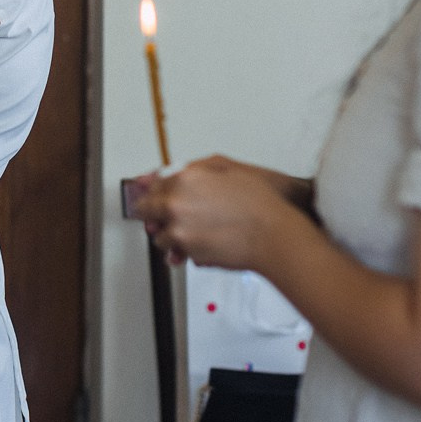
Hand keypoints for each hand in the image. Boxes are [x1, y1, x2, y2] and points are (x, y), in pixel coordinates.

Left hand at [132, 155, 305, 270]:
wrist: (275, 235)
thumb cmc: (260, 203)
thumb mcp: (228, 168)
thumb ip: (195, 168)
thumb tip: (171, 172)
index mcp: (185, 178)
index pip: (151, 185)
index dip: (152, 191)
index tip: (151, 196)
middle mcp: (176, 203)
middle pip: (145, 211)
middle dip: (154, 214)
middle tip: (165, 217)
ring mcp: (180, 230)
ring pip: (159, 235)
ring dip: (170, 234)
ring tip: (191, 232)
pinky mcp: (189, 252)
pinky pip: (175, 253)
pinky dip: (183, 251)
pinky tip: (199, 245)